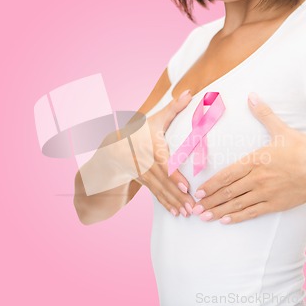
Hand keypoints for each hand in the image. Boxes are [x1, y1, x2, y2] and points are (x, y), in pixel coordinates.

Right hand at [133, 90, 195, 216]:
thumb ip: (173, 107)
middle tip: (192, 206)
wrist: (113, 147)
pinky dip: (165, 203)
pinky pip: (154, 193)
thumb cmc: (140, 131)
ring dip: (173, 202)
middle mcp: (142, 162)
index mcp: (147, 146)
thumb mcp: (154, 119)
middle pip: (162, 180)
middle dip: (177, 195)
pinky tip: (175, 213)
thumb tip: (189, 92)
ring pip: (158, 189)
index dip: (173, 175)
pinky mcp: (142, 181)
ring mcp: (140, 173)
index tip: (186, 187)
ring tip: (187, 213)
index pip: (162, 162)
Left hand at [192, 92, 305, 223]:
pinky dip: (237, 217)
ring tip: (203, 216)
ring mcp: (265, 193)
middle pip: (228, 192)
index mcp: (255, 161)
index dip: (211, 184)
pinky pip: (252, 212)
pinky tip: (225, 221)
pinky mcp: (275, 204)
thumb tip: (252, 96)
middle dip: (209, 200)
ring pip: (237, 204)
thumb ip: (264, 114)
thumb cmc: (304, 149)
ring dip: (218, 211)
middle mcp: (257, 179)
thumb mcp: (281, 130)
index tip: (198, 190)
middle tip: (194, 207)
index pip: (227, 174)